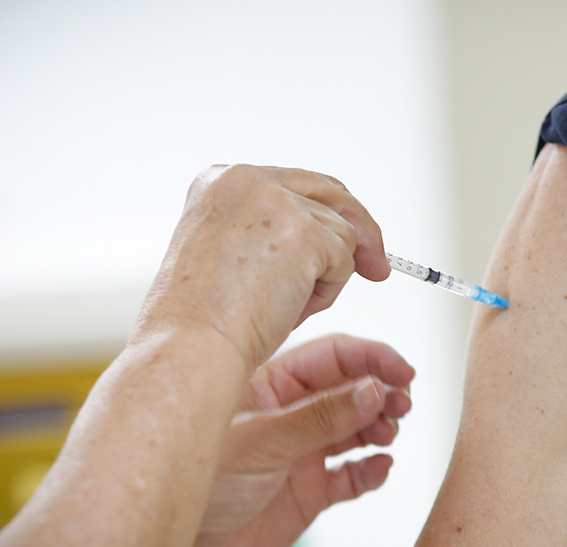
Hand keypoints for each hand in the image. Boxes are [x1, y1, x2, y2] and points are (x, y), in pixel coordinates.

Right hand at [134, 165, 390, 367]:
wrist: (190, 347)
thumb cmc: (200, 319)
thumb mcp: (227, 254)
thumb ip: (269, 232)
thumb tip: (333, 235)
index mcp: (221, 180)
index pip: (296, 183)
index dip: (328, 213)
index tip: (346, 239)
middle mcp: (247, 179)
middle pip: (331, 193)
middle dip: (361, 232)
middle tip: (377, 268)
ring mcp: (277, 201)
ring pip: (341, 233)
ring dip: (325, 277)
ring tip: (281, 306)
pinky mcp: (306, 232)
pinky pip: (345, 261)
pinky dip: (328, 293)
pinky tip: (290, 309)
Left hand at [181, 334, 415, 546]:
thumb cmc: (199, 483)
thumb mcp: (261, 440)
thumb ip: (320, 416)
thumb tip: (372, 389)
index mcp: (269, 384)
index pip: (331, 357)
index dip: (371, 359)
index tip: (402, 369)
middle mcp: (290, 414)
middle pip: (351, 390)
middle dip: (382, 392)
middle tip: (403, 402)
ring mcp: (302, 451)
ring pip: (357, 429)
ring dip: (380, 427)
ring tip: (389, 434)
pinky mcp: (310, 490)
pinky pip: (352, 475)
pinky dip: (371, 469)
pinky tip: (380, 467)